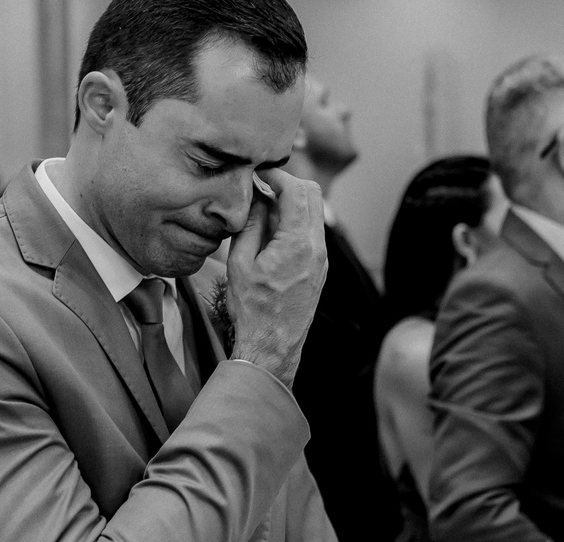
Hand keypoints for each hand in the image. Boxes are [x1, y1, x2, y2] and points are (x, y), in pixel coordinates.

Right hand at [226, 168, 327, 386]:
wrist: (272, 346)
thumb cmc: (252, 309)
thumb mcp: (240, 263)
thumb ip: (250, 223)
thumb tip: (255, 195)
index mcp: (297, 243)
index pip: (296, 190)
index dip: (277, 174)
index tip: (259, 172)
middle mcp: (317, 248)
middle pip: (313, 195)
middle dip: (289, 184)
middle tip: (262, 186)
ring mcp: (322, 259)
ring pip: (315, 213)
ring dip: (292, 203)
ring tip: (263, 210)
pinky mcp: (320, 269)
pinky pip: (313, 233)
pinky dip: (296, 222)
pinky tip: (272, 232)